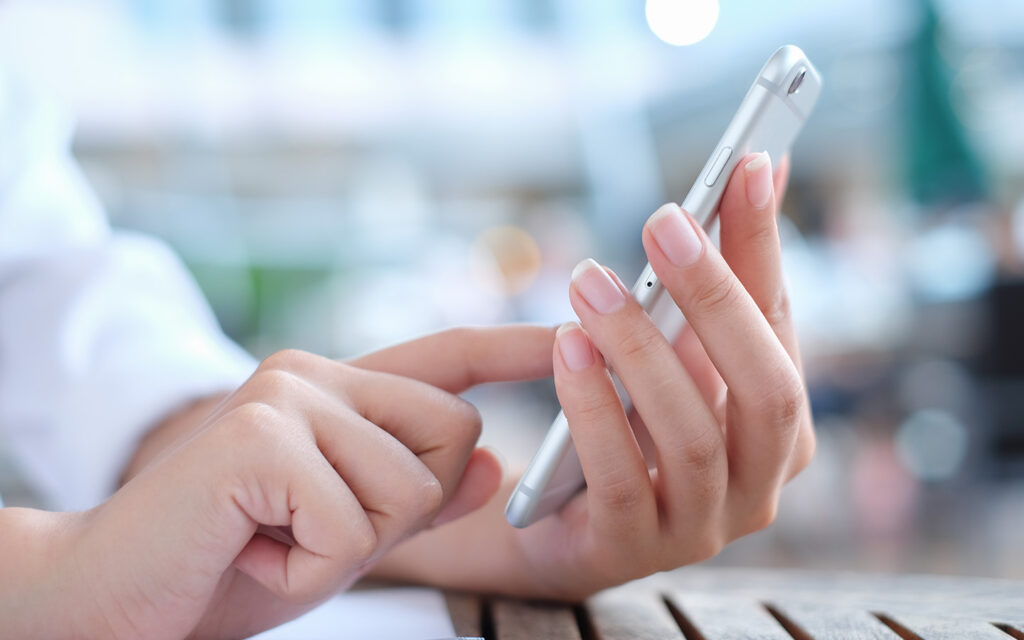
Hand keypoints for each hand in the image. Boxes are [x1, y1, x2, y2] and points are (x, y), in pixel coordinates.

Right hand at [0, 326, 553, 638]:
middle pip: (455, 434)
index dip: (512, 348)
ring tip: (275, 540)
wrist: (112, 596)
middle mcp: (314, 374)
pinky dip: (310, 567)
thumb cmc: (230, 561)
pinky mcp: (260, 438)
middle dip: (408, 509)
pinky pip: (350, 523)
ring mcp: (286, 397)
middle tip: (315, 529)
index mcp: (336, 389)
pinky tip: (251, 550)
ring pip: (410, 486)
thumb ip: (419, 494)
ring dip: (350, 546)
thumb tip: (495, 461)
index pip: (445, 358)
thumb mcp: (347, 533)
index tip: (569, 333)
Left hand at [370, 153, 814, 599]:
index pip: (781, 327)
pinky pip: (619, 479)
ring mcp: (701, 526)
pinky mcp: (631, 549)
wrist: (555, 520)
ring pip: (692, 435)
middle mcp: (759, 483)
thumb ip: (717, 276)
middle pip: (766, 389)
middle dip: (716, 296)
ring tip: (591, 279)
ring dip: (641, 348)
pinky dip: (593, 408)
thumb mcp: (673, 347)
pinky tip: (567, 347)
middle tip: (665, 219)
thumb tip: (762, 169)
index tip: (748, 165)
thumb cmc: (627, 423)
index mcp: (781, 429)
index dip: (764, 246)